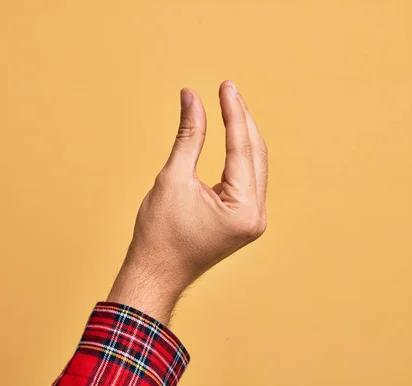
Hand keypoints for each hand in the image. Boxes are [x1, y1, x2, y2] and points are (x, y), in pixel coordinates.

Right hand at [107, 81, 267, 323]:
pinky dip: (239, 155)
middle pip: (255, 154)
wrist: (155, 274)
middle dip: (241, 120)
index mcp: (243, 210)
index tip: (226, 86)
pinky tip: (232, 134)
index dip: (234, 113)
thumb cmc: (159, 234)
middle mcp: (256, 216)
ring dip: (242, 135)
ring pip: (254, 165)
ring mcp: (253, 220)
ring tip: (229, 104)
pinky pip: (248, 179)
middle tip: (228, 88)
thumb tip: (192, 97)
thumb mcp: (173, 178)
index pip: (242, 149)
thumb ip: (188, 135)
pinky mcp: (244, 220)